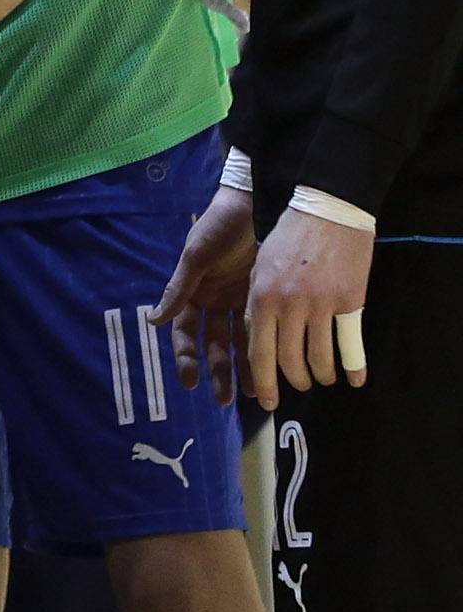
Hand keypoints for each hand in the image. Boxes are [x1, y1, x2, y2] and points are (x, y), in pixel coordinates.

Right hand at [159, 186, 257, 403]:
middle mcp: (214, 302)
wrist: (257, 203)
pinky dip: (267, 347)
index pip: (185, 332)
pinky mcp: (263, 297)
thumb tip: (155, 322)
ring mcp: (239, 301)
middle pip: (213, 344)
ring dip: (245, 366)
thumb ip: (179, 289)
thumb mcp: (195, 256)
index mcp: (192, 293)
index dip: (186, 357)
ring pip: (241, 341)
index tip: (191, 382)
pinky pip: (264, 327)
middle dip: (217, 371)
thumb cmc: (218, 227)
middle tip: (223, 399)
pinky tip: (275, 366)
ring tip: (254, 392)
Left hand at [244, 205, 373, 408]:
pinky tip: (355, 379)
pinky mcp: (348, 302)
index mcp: (261, 297)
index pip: (258, 350)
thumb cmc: (287, 237)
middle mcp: (288, 306)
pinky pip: (349, 343)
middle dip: (293, 381)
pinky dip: (353, 366)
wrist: (326, 211)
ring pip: (318, 357)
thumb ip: (258, 302)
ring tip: (323, 378)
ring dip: (321, 375)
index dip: (262, 380)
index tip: (265, 400)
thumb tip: (257, 335)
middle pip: (288, 360)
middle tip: (299, 386)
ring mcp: (320, 305)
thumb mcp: (259, 268)